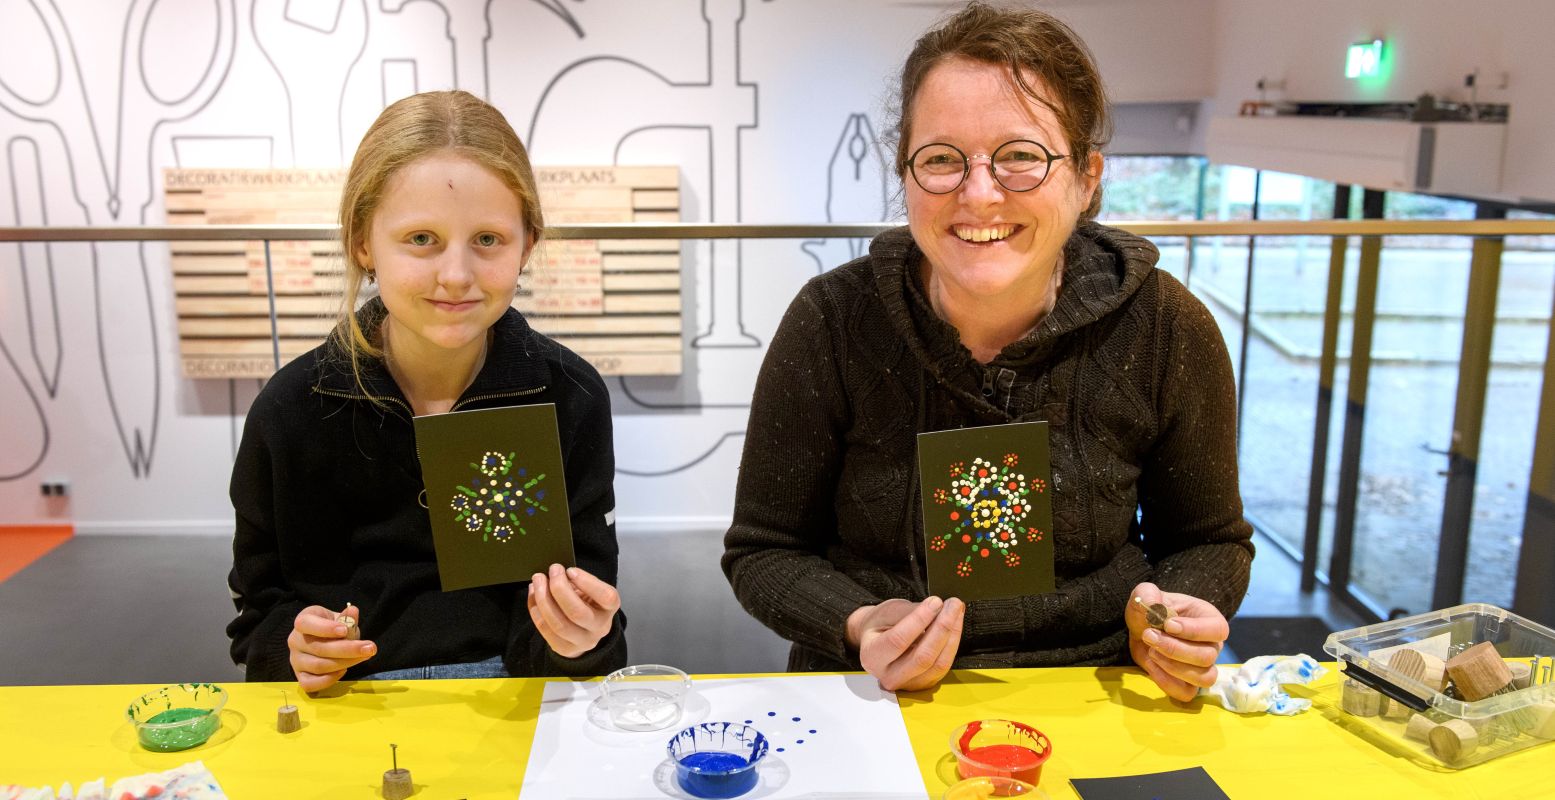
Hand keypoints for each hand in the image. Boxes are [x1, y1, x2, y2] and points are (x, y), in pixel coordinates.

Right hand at [288, 604, 376, 692]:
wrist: (324, 641)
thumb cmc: (332, 628)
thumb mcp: (340, 619)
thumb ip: (347, 618)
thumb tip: (353, 611)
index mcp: (303, 621)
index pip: (307, 624)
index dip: (325, 628)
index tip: (345, 630)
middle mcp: (295, 641)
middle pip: (319, 649)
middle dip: (348, 649)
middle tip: (370, 648)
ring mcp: (295, 660)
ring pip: (319, 666)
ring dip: (345, 663)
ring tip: (363, 657)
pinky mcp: (299, 676)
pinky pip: (311, 684)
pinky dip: (329, 680)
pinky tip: (343, 670)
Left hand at [528, 564, 620, 658]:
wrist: (585, 629)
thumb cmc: (587, 601)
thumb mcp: (590, 589)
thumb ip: (578, 581)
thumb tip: (555, 573)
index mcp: (610, 608)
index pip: (606, 597)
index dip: (587, 582)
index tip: (570, 570)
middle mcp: (600, 627)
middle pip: (577, 612)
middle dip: (559, 589)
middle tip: (551, 571)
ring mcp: (583, 641)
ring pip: (558, 624)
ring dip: (543, 599)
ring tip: (537, 581)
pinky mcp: (564, 648)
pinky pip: (545, 629)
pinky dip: (535, 609)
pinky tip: (533, 594)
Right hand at [846, 596, 964, 691]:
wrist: (876, 642)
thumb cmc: (879, 626)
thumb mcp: (886, 612)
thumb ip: (909, 612)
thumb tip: (937, 608)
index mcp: (872, 656)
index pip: (899, 640)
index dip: (919, 620)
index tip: (935, 602)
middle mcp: (888, 676)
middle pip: (922, 657)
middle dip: (942, 627)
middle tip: (953, 604)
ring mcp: (908, 685)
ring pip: (938, 664)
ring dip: (952, 635)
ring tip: (957, 611)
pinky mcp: (924, 684)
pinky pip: (944, 666)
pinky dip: (953, 643)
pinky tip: (956, 624)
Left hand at [1126, 582, 1227, 701]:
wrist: (1142, 629)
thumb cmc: (1152, 611)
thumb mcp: (1146, 595)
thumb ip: (1147, 594)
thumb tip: (1152, 606)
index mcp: (1210, 620)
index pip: (1217, 629)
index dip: (1194, 630)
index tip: (1168, 624)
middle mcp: (1213, 646)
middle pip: (1207, 656)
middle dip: (1175, 648)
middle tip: (1149, 636)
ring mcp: (1203, 668)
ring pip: (1204, 678)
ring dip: (1174, 667)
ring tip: (1151, 651)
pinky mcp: (1188, 685)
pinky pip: (1186, 693)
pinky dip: (1167, 682)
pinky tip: (1151, 665)